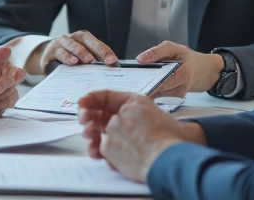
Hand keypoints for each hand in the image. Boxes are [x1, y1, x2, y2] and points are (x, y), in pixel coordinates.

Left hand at [0, 13, 25, 116]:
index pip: (5, 54)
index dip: (5, 54)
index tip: (3, 53)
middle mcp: (0, 72)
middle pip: (17, 76)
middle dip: (8, 82)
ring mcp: (0, 88)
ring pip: (13, 92)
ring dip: (1, 97)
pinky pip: (7, 105)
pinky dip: (0, 106)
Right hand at [28, 30, 117, 73]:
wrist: (49, 56)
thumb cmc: (70, 57)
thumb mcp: (82, 58)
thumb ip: (94, 62)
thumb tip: (110, 71)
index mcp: (84, 38)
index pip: (97, 43)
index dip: (106, 52)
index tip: (113, 61)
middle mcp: (73, 38)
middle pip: (86, 41)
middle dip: (97, 51)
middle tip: (105, 60)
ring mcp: (61, 43)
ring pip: (72, 45)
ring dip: (81, 52)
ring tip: (88, 60)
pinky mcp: (51, 51)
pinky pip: (59, 52)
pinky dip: (66, 57)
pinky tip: (72, 62)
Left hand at [78, 90, 200, 182]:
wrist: (167, 157)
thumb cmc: (170, 139)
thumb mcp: (159, 117)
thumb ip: (142, 115)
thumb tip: (142, 123)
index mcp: (134, 102)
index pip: (107, 96)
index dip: (92, 98)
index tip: (82, 102)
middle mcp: (120, 114)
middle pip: (97, 114)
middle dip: (89, 119)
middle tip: (88, 127)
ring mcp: (112, 130)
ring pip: (97, 133)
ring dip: (93, 137)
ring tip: (94, 142)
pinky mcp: (108, 146)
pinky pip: (99, 149)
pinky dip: (100, 153)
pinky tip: (104, 155)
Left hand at [136, 41, 224, 96]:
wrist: (199, 71)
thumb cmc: (185, 58)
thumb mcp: (173, 48)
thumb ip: (157, 52)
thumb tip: (140, 59)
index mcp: (183, 74)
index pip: (162, 81)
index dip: (147, 82)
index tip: (133, 80)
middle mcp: (181, 88)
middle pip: (157, 90)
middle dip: (144, 86)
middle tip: (129, 82)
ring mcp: (177, 97)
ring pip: (156, 95)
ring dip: (145, 89)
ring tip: (134, 82)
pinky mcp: (173, 100)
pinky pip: (157, 97)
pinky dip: (149, 91)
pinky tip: (142, 85)